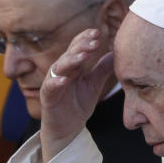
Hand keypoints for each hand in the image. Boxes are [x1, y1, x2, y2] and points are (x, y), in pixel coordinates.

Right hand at [39, 28, 113, 160]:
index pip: (77, 48)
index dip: (86, 39)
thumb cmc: (79, 104)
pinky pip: (50, 87)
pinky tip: (64, 80)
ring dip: (70, 60)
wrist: (68, 129)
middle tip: (94, 41)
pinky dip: (56, 82)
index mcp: (73, 67)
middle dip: (81, 46)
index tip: (98, 33)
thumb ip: (102, 69)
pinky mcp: (47, 97)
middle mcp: (62, 71)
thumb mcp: (94, 84)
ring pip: (59, 67)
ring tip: (83, 57)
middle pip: (70, 54)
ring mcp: (53, 83)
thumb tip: (115, 52)